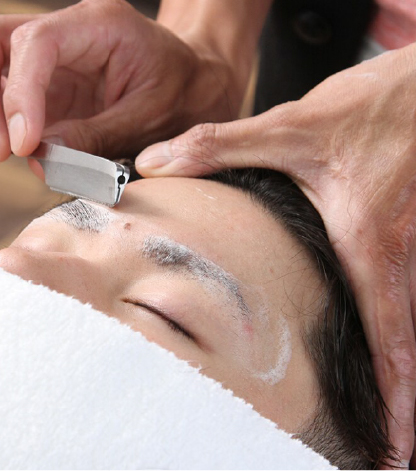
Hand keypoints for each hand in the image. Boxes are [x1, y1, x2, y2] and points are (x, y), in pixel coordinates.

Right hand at [0, 0, 240, 161]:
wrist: (191, 83)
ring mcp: (40, 52)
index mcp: (99, 24)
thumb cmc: (181, 94)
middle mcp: (62, 30)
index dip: (16, 95)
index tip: (19, 145)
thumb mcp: (152, 118)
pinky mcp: (29, 78)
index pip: (35, 43)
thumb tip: (40, 157)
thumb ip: (96, 138)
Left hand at [137, 44, 415, 466]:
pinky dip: (404, 330)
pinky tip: (390, 346)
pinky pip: (414, 292)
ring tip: (392, 419)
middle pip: (410, 342)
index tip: (393, 448)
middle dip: (404, 402)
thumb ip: (218, 146)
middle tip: (390, 454)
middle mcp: (402, 251)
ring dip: (405, 369)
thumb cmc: (369, 107)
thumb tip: (154, 163)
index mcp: (369, 238)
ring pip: (415, 320)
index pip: (387, 331)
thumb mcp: (289, 125)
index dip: (395, 394)